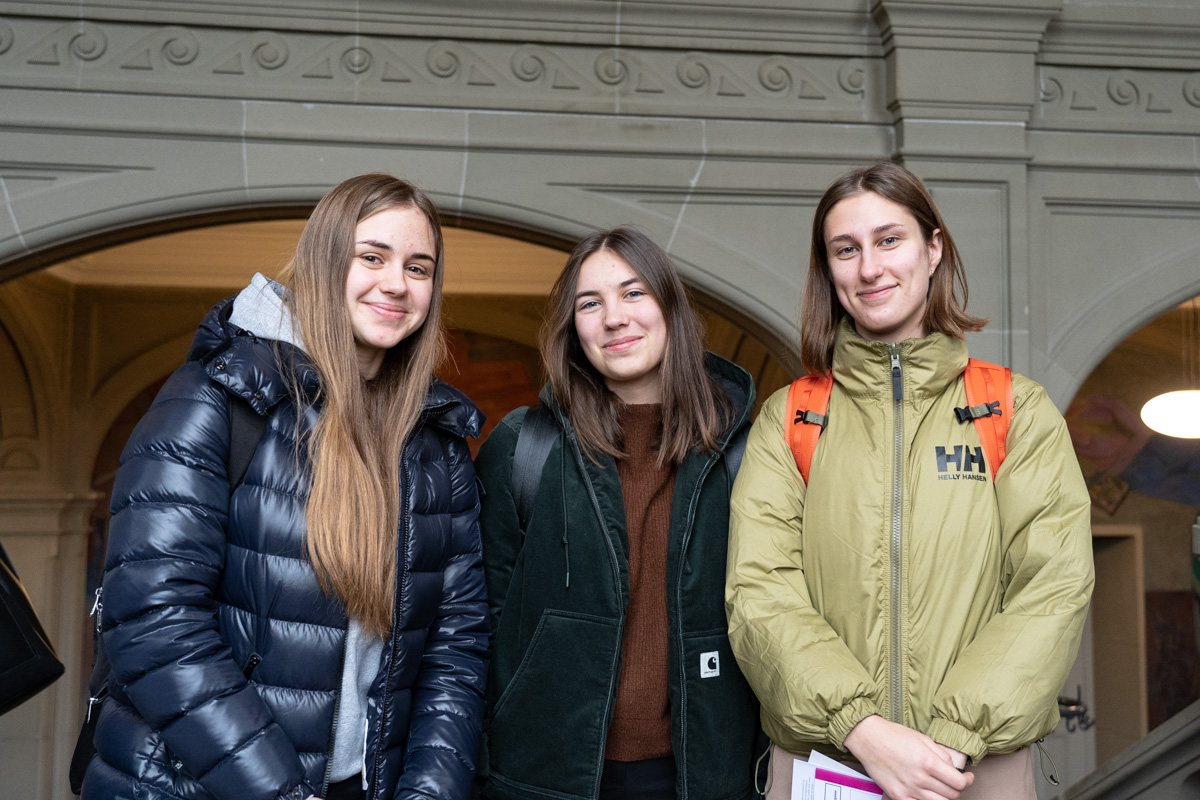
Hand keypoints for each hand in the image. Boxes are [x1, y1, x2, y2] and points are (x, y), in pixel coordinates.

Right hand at [843, 715, 972, 799]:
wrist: (868, 738)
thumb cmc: (894, 735)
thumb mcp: (923, 739)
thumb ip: (942, 755)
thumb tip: (954, 769)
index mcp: (928, 762)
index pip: (959, 783)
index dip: (968, 781)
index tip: (968, 778)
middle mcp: (920, 778)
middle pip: (951, 795)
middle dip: (957, 789)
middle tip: (954, 782)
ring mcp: (908, 789)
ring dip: (944, 797)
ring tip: (940, 788)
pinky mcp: (898, 795)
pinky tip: (926, 793)